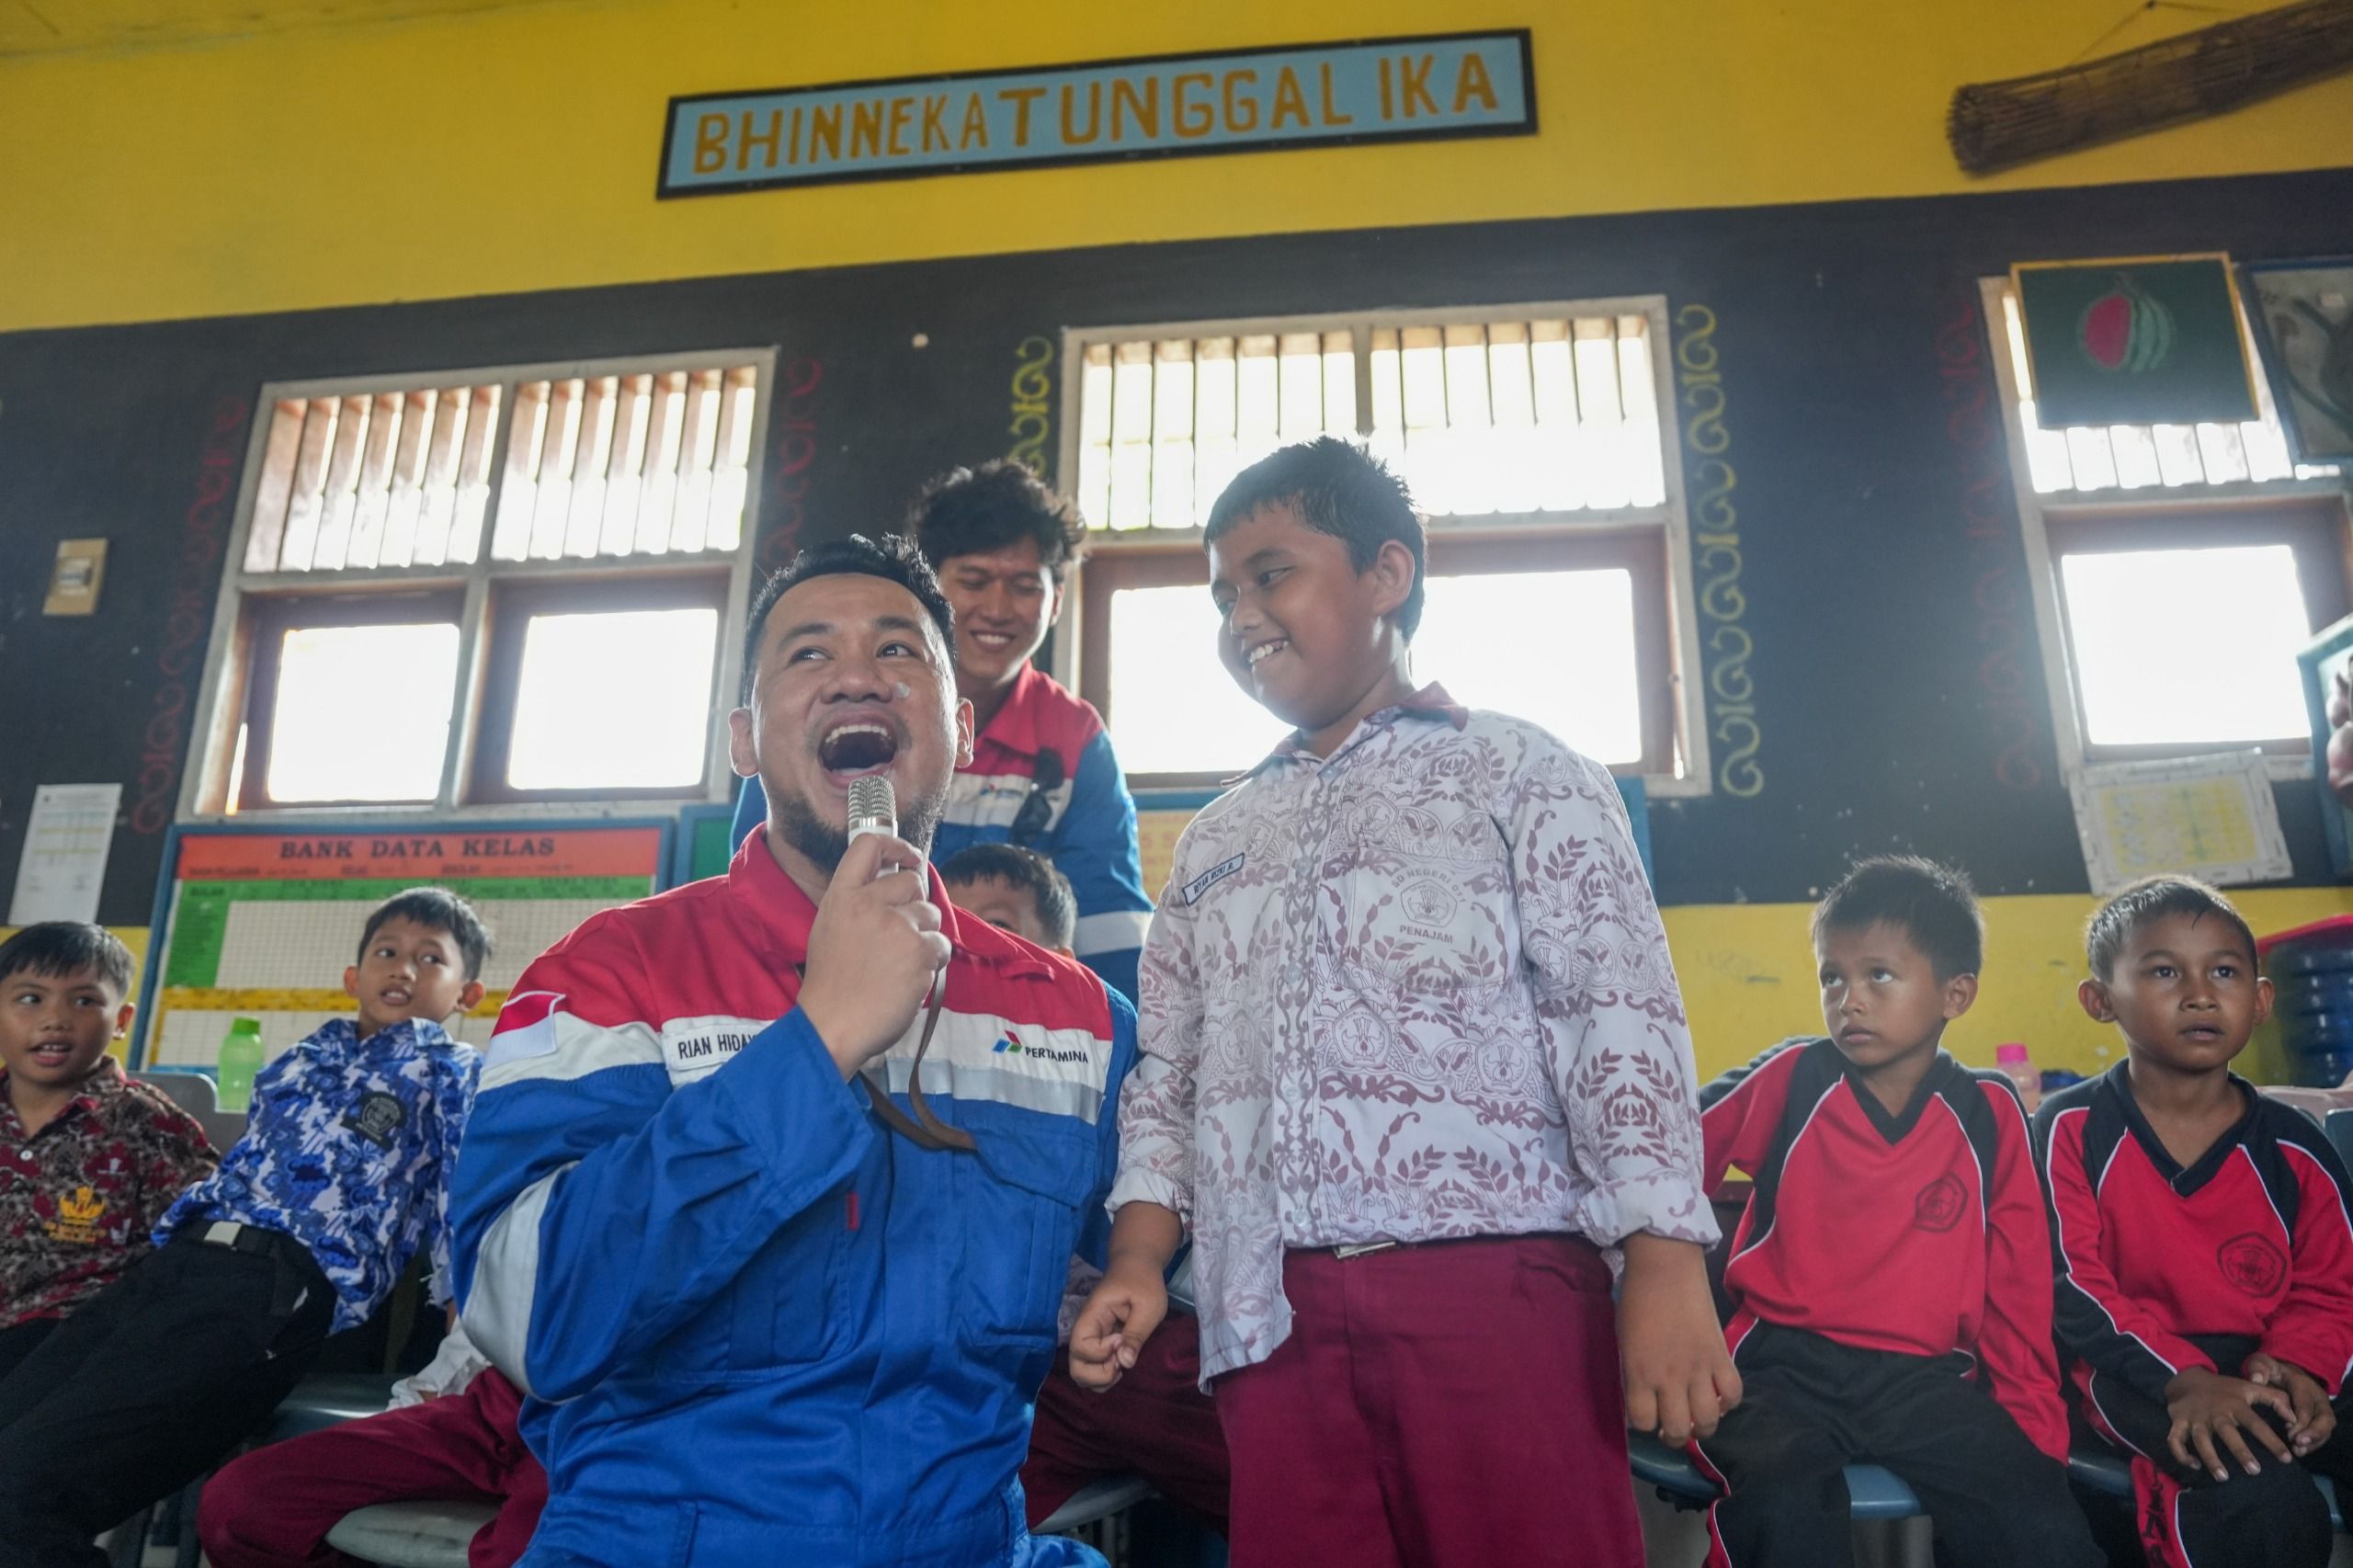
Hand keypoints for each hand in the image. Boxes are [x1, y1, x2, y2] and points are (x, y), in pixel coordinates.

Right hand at [798, 832, 949, 1077]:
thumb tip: (892, 887)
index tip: (908, 857)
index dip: (895, 845)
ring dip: (925, 936)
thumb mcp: (829, 929)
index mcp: (842, 896)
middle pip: (913, 881)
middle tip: (902, 934)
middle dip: (916, 904)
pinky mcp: (919, 951)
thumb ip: (857, 903)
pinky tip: (911, 977)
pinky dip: (933, 961)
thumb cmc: (831, 985)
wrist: (833, 1025)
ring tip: (901, 962)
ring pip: (931, 914)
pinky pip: (942, 944)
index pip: (869, 845)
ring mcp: (896, 926)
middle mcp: (869, 904)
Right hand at [1068, 1257, 1167, 1392]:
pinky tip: (1121, 1364)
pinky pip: (1091, 1369)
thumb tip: (1124, 1363)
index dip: (1101, 1352)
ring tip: (1122, 1366)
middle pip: (1075, 1366)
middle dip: (1098, 1375)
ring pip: (1081, 1372)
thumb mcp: (1149, 1306)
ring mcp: (1090, 1339)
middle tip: (1121, 1363)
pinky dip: (1104, 1376)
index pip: (1080, 1346)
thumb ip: (1136, 1334)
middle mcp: (1085, 1330)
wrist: (1137, 1267)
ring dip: (1101, 1379)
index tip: (1121, 1338)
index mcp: (1093, 1316)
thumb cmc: (1143, 1282)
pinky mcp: (1097, 1345)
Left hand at [1618, 1233, 1741, 1445]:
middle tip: (1671, 1428)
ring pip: (1708, 1421)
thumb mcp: (1624, 1342)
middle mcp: (1670, 1377)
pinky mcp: (1722, 1356)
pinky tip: (1719, 1399)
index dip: (1641, 1426)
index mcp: (1639, 1373)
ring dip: (1702, 1428)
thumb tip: (1643, 1398)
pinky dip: (1729, 1403)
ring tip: (1696, 1422)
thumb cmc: (1637, 1300)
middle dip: (1672, 1437)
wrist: (1666, 1268)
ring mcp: (1699, 1369)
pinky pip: (1734, 1394)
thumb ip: (1634, 1373)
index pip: (1641, 1421)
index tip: (1643, 1418)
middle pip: (1676, 1430)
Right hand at [2164, 1367, 2296, 1478]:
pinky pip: (2175, 1440)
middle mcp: (2215, 1413)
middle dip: (2240, 1451)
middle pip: (2227, 1432)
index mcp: (2235, 1404)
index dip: (2271, 1441)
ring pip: (2200, 1439)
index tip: (2287, 1459)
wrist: (2187, 1377)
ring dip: (2211, 1458)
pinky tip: (2194, 1466)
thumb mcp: (2250, 1388)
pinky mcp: (2178, 1422)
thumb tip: (2294, 1418)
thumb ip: (2275, 1400)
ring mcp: (2195, 1418)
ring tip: (2223, 1477)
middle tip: (2255, 1471)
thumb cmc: (2225, 1389)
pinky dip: (2181, 1454)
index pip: (2256, 1423)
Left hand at [2246, 1352, 2336, 1454]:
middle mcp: (2317, 1396)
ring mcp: (2321, 1408)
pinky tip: (2300, 1451)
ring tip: (2298, 1451)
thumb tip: (2256, 1379)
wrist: (2282, 1373)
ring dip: (2314, 1441)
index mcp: (2303, 1383)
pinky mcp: (2320, 1418)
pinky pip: (2323, 1434)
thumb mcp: (2262, 1364)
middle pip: (2325, 1418)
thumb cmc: (2270, 1371)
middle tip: (2298, 1443)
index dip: (2300, 1420)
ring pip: (2326, 1428)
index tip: (2289, 1432)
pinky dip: (2313, 1444)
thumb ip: (2259, 1369)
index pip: (2306, 1404)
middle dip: (2314, 1433)